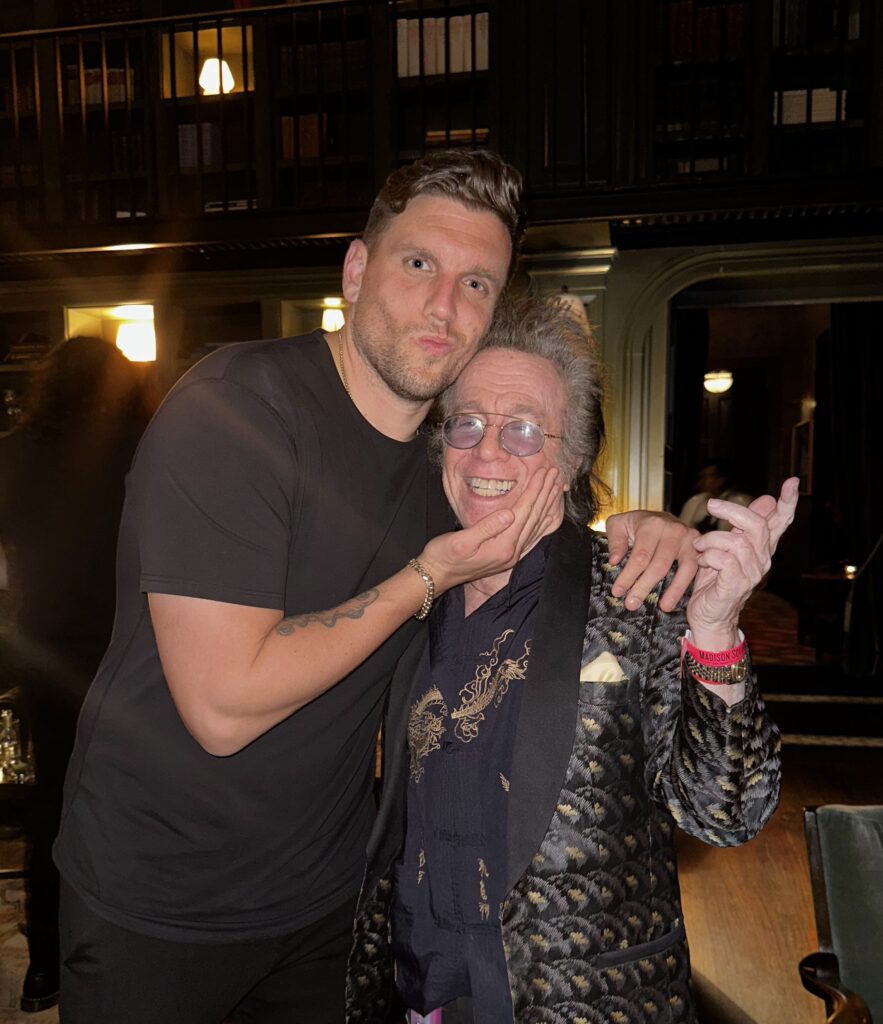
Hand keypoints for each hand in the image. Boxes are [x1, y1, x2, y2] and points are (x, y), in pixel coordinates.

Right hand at [419, 468, 563, 592]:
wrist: (435, 576)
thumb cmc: (443, 556)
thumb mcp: (461, 541)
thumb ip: (487, 527)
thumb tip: (509, 513)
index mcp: (503, 547)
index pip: (524, 512)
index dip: (535, 490)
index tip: (543, 472)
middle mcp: (511, 553)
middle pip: (534, 517)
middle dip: (545, 493)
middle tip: (555, 473)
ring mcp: (511, 555)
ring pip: (535, 526)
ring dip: (546, 504)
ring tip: (555, 488)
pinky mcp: (507, 555)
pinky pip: (531, 535)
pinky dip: (541, 520)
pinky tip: (546, 513)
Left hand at [607, 511, 699, 611]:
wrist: (659, 516)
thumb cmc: (636, 524)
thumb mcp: (618, 525)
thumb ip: (615, 541)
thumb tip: (615, 561)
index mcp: (651, 524)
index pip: (640, 556)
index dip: (628, 576)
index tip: (617, 592)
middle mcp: (672, 529)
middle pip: (659, 564)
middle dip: (644, 587)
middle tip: (632, 604)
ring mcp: (688, 537)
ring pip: (681, 568)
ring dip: (672, 591)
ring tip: (662, 607)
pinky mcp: (697, 547)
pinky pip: (692, 569)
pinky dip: (684, 586)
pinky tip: (673, 600)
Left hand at [687, 478, 799, 648]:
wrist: (708, 615)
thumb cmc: (715, 580)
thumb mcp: (728, 547)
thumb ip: (743, 526)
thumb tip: (766, 500)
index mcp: (761, 548)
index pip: (781, 522)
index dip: (788, 502)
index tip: (793, 482)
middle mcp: (762, 559)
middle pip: (756, 525)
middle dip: (732, 510)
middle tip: (711, 505)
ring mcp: (751, 573)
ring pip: (735, 541)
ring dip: (710, 539)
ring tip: (700, 545)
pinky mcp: (736, 585)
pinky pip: (724, 559)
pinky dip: (707, 555)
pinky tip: (702, 561)